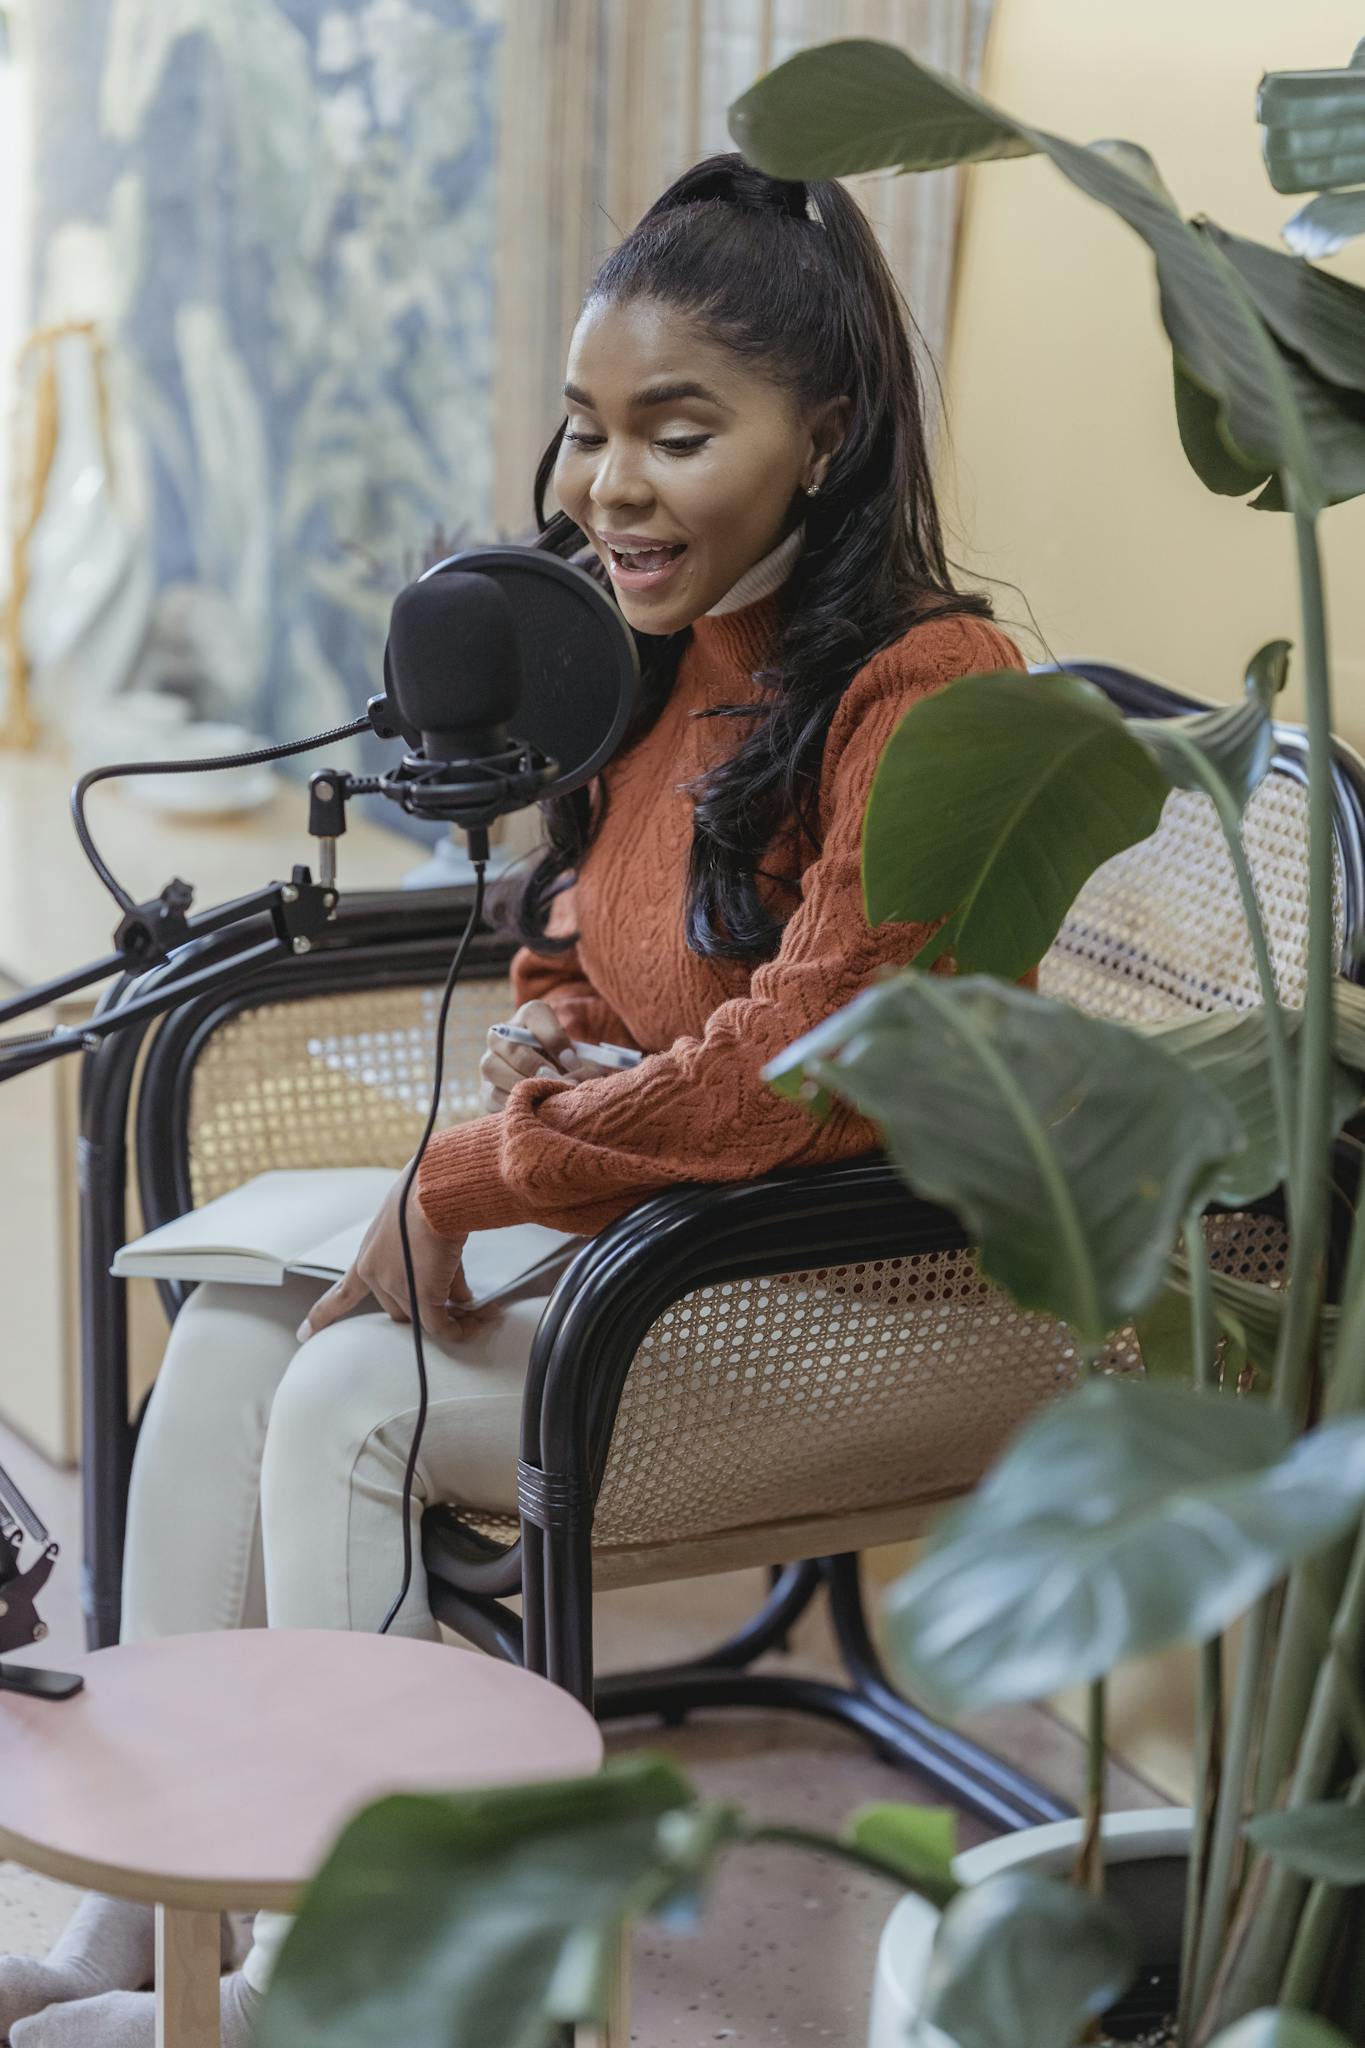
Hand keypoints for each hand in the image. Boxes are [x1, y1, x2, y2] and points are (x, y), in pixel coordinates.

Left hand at [296, 1166, 492, 1343]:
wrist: (436, 1189)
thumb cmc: (426, 1192)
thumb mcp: (414, 1223)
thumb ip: (428, 1258)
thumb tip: (457, 1294)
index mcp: (368, 1253)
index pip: (342, 1291)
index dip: (323, 1314)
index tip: (303, 1332)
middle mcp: (376, 1273)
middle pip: (398, 1309)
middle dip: (426, 1308)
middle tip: (454, 1303)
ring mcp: (398, 1286)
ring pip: (423, 1317)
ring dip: (451, 1315)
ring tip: (476, 1306)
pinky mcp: (423, 1296)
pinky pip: (442, 1326)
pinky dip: (461, 1327)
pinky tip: (480, 1319)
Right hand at [479, 1000, 597, 1112]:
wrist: (550, 1084)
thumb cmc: (568, 1065)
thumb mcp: (577, 1057)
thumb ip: (583, 1063)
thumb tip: (584, 1077)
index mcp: (529, 1017)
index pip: (535, 1014)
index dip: (554, 1038)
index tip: (572, 1060)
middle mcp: (502, 1035)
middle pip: (509, 1044)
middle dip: (536, 1065)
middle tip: (557, 1082)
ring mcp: (490, 1062)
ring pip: (492, 1068)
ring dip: (521, 1084)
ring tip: (545, 1097)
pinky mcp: (485, 1091)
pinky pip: (492, 1096)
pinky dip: (514, 1104)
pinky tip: (534, 1110)